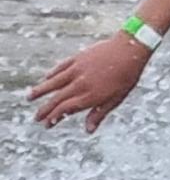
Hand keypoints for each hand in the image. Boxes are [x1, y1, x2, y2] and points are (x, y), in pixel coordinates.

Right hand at [28, 34, 152, 131]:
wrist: (130, 49)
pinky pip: (60, 68)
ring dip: (40, 91)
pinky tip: (46, 78)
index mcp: (90, 96)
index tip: (47, 124)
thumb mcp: (117, 98)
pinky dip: (52, 74)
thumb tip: (88, 130)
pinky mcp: (77, 58)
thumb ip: (100, 113)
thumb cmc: (127, 76)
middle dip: (45, 109)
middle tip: (36, 118)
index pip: (66, 109)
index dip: (55, 117)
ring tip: (29, 98)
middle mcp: (80, 84)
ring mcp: (77, 70)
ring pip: (53, 82)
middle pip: (57, 98)